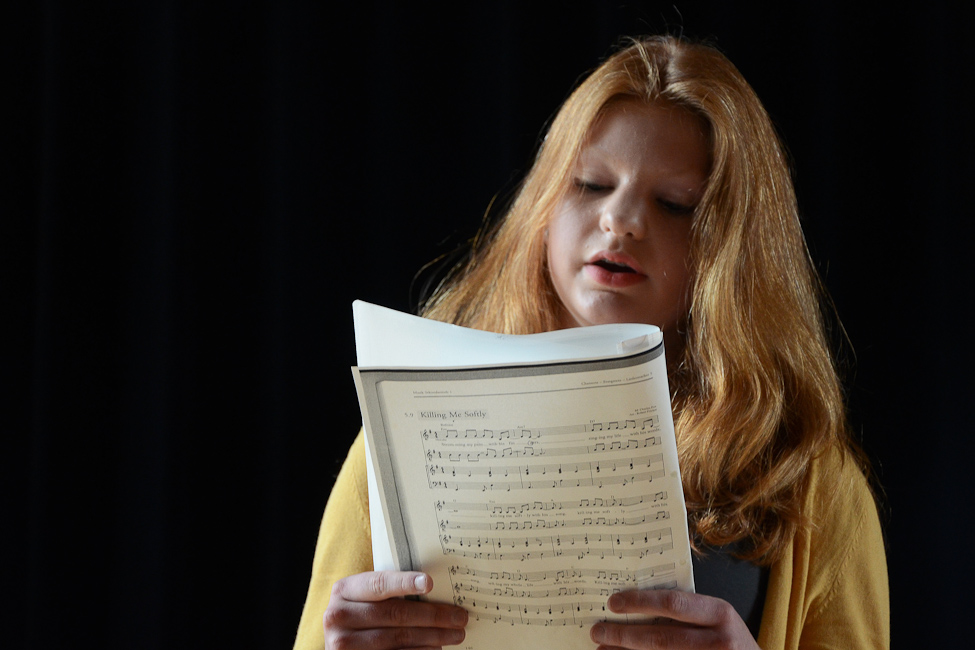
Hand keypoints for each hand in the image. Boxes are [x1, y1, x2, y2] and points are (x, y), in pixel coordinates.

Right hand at [323, 571, 467, 649]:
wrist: (341, 640)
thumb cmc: (360, 612)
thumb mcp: (365, 597)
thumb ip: (387, 590)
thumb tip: (433, 587)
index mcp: (344, 590)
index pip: (378, 584)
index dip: (404, 583)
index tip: (430, 583)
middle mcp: (338, 616)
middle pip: (394, 614)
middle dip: (432, 615)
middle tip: (459, 617)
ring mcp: (343, 643)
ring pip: (398, 639)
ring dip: (432, 637)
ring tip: (455, 634)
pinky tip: (435, 649)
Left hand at [589, 589, 758, 649]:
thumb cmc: (731, 640)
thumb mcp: (717, 618)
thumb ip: (688, 610)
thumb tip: (636, 605)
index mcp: (720, 614)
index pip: (673, 603)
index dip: (640, 602)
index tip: (613, 603)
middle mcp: (718, 641)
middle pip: (661, 638)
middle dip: (624, 635)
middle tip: (598, 630)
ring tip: (602, 648)